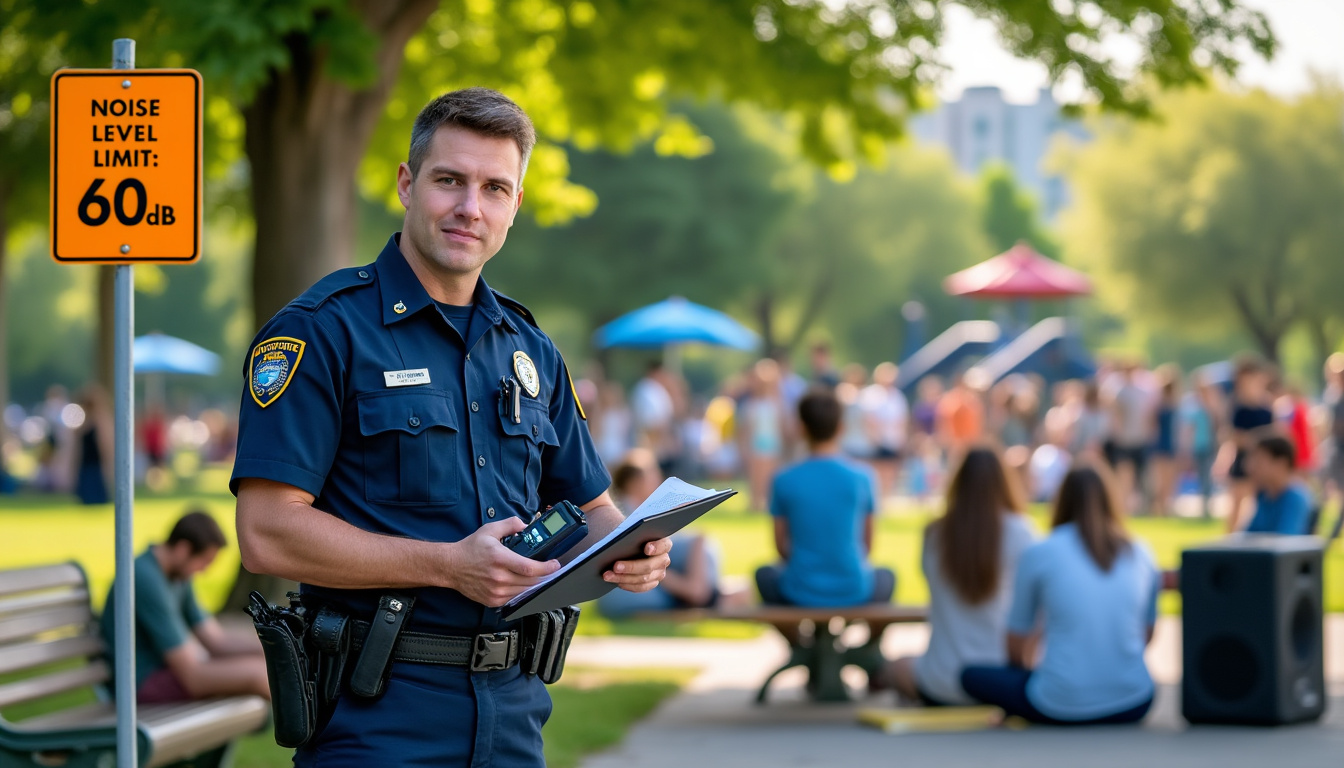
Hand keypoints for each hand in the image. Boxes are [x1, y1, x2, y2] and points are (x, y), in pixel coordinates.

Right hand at [445, 518, 560, 606]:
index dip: (546, 568)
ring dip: (535, 585)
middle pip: (531, 582)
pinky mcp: (492, 600)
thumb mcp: (490, 530)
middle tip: (552, 570)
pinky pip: (514, 598)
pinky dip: (522, 592)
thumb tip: (526, 524)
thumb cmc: (470, 548)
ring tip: (541, 577)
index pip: (529, 568)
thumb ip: (510, 524)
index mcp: (499, 558)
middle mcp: (498, 577)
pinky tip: (525, 584)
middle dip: (545, 576)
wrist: (451, 566)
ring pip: (524, 592)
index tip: (555, 565)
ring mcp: (495, 591)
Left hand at [603, 537, 672, 592]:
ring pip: (643, 579)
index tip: (646, 548)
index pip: (664, 545)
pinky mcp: (652, 583)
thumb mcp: (632, 532)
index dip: (656, 547)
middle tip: (615, 566)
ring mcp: (659, 573)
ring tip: (607, 575)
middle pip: (650, 566)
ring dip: (624, 578)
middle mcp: (664, 559)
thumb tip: (618, 538)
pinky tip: (616, 581)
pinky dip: (627, 585)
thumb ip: (630, 533)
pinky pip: (641, 587)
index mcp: (663, 543)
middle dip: (631, 567)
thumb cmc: (631, 536)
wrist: (630, 548)